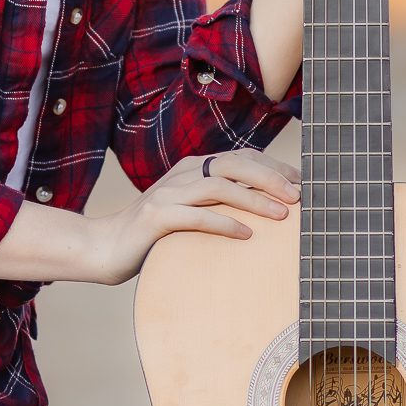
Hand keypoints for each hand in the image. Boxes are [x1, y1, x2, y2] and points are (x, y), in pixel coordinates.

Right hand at [84, 149, 301, 286]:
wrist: (103, 248)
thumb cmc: (152, 235)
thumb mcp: (189, 213)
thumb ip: (217, 205)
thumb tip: (263, 213)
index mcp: (193, 169)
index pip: (241, 158)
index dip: (273, 167)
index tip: (303, 183)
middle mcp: (182, 175)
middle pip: (234, 165)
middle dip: (271, 178)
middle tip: (300, 196)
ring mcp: (168, 194)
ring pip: (219, 186)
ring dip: (254, 199)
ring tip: (282, 215)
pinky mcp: (156, 218)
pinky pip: (196, 217)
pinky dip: (223, 223)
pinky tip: (245, 235)